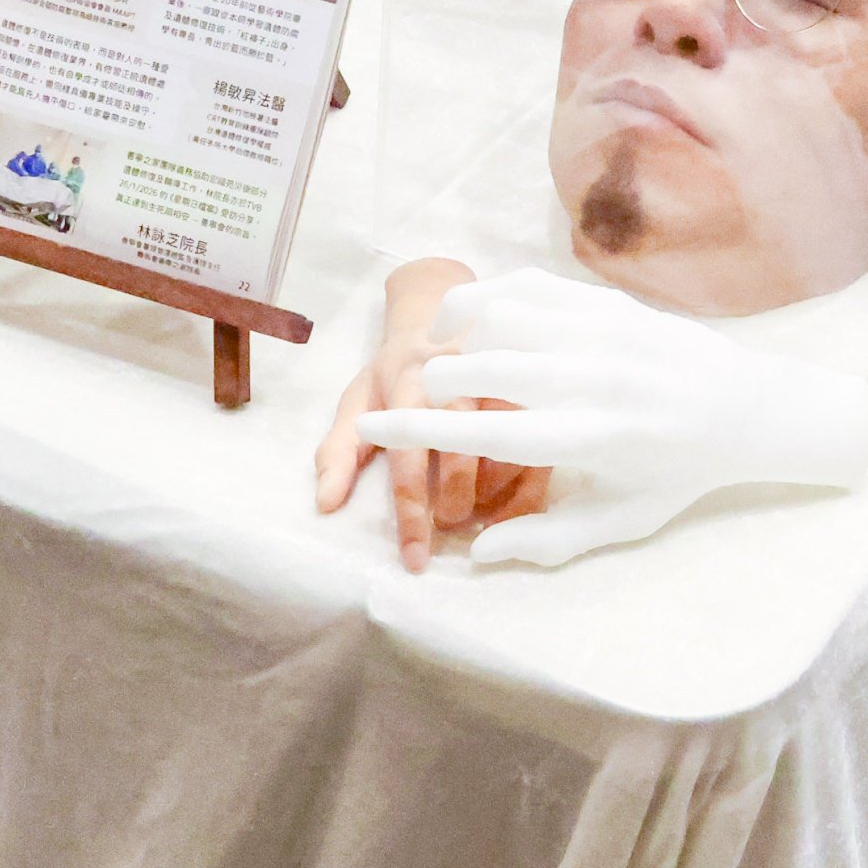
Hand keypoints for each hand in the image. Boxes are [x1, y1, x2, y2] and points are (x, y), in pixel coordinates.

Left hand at [312, 259, 544, 569]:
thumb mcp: (357, 401)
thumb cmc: (395, 370)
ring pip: (510, 448)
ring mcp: (502, 377)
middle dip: (455, 502)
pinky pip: (542, 446)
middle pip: (463, 450)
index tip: (416, 559)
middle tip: (448, 524)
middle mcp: (459, 374)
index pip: (409, 455)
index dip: (411, 514)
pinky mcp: (536, 386)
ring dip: (495, 497)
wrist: (443, 307)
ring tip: (480, 517)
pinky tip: (513, 509)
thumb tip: (324, 507)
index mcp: (409, 379)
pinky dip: (529, 489)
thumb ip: (336, 453)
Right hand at [351, 270, 867, 567]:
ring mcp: (604, 332)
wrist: (747, 408)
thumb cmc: (676, 474)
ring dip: (458, 328)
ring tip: (444, 347)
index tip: (372, 428)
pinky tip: (477, 315)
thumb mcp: (620, 521)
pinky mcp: (609, 301)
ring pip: (502, 312)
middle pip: (484, 367)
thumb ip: (547, 541)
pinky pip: (530, 283)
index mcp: (590, 441)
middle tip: (421, 391)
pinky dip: (490, 293)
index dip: (420, 432)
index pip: (486, 435)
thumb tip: (479, 554)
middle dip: (435, 379)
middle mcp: (594, 382)